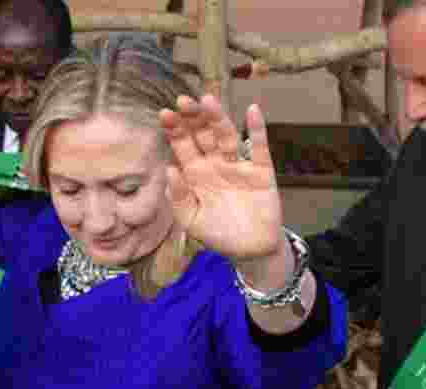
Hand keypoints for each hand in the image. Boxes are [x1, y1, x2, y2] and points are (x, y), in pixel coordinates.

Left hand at [159, 95, 282, 262]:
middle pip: (203, 135)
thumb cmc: (219, 234)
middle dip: (193, 118)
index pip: (183, 146)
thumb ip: (180, 198)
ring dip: (218, 118)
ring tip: (208, 100)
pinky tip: (252, 110)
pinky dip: (257, 129)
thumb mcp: (192, 221)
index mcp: (196, 174)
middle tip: (183, 101)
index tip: (164, 114)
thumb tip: (169, 169)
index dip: (174, 130)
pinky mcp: (261, 171)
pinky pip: (259, 148)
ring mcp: (239, 166)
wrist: (251, 251)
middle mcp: (216, 164)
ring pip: (227, 136)